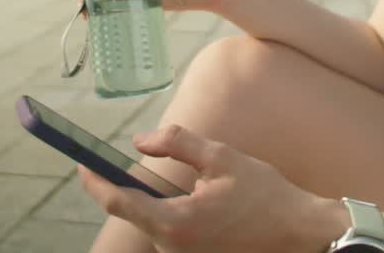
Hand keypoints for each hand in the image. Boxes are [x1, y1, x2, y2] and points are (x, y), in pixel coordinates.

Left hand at [78, 125, 338, 252]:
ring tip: (203, 189)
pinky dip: (179, 218)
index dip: (95, 181)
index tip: (82, 164)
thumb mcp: (222, 158)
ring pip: (157, 225)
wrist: (301, 235)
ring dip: (165, 204)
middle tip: (159, 167)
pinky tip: (211, 208)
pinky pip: (175, 236)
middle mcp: (175, 248)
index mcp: (177, 222)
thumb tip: (139, 141)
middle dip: (139, 189)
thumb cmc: (266, 196)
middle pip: (138, 214)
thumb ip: (178, 143)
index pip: (119, 202)